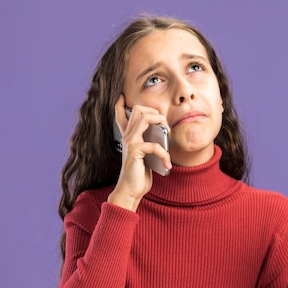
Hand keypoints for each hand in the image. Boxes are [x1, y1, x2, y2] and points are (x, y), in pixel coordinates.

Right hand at [107, 95, 171, 211]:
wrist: (131, 191)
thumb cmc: (140, 175)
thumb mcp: (147, 156)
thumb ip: (151, 143)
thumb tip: (164, 134)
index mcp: (129, 137)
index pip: (121, 116)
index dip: (120, 105)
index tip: (121, 97)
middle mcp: (127, 136)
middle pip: (139, 110)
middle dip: (157, 113)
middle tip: (166, 128)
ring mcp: (130, 142)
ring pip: (144, 118)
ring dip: (161, 123)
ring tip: (167, 138)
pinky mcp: (135, 151)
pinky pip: (154, 144)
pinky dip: (165, 154)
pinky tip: (168, 164)